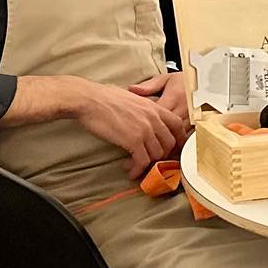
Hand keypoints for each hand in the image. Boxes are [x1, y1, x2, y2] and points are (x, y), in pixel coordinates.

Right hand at [70, 78, 188, 178]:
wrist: (89, 99)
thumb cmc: (104, 97)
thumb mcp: (132, 97)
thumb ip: (143, 108)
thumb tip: (143, 115)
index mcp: (154, 107)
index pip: (177, 124)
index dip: (178, 138)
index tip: (173, 147)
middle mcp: (153, 118)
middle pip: (170, 143)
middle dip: (162, 154)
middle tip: (150, 159)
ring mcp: (145, 130)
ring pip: (157, 154)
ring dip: (147, 164)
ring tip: (135, 166)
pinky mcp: (133, 140)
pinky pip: (143, 161)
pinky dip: (137, 169)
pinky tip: (130, 170)